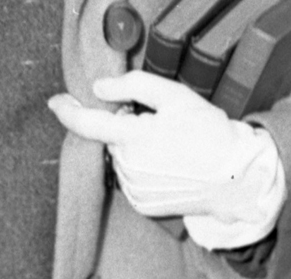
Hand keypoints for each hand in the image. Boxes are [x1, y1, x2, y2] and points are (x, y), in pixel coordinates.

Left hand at [48, 70, 285, 248]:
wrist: (235, 177)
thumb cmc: (207, 131)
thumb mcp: (174, 95)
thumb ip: (132, 85)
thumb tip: (99, 88)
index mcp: (133, 137)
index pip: (87, 124)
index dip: (67, 110)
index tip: (55, 101)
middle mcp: (128, 167)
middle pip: (111, 137)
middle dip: (124, 123)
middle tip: (157, 119)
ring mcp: (135, 189)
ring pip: (122, 156)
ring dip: (134, 145)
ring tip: (170, 142)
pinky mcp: (144, 204)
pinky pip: (132, 176)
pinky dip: (142, 164)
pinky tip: (168, 160)